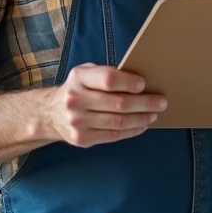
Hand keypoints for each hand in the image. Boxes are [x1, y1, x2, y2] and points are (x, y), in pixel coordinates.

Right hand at [46, 63, 166, 147]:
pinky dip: (132, 130)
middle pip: (118, 103)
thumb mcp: (85, 73)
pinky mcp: (82, 139)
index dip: (128, 82)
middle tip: (161, 102)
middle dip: (145, 103)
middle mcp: (75, 99)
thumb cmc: (78, 89)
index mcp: (79, 78)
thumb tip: (140, 81)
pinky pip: (113, 135)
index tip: (144, 85)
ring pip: (118, 121)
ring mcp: (77, 121)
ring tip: (154, 114)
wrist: (50, 114)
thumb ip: (106, 74)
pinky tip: (142, 125)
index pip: (108, 79)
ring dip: (141, 118)